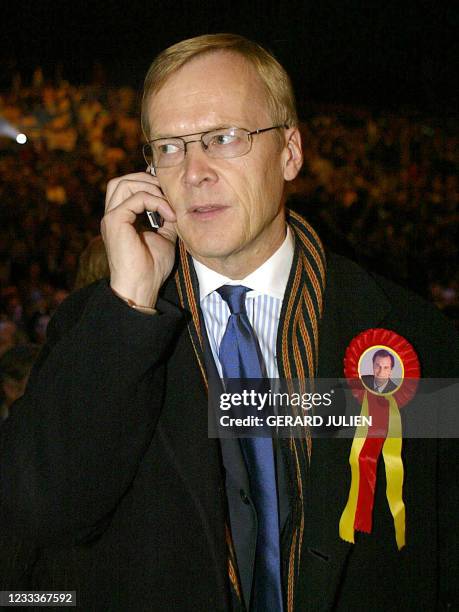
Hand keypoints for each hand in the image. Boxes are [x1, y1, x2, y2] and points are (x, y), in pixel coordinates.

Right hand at [101, 172, 176, 307]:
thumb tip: (175, 205)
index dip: (149, 185)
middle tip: (168, 193)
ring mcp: (111, 217)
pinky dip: (156, 201)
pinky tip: (170, 216)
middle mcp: (113, 216)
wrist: (141, 287)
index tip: (170, 195)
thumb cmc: (152, 269)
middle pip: (122, 181)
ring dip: (150, 187)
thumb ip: (165, 220)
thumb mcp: (164, 238)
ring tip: (168, 203)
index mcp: (121, 219)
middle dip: (147, 180)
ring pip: (124, 183)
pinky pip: (136, 198)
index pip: (128, 188)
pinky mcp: (115, 221)